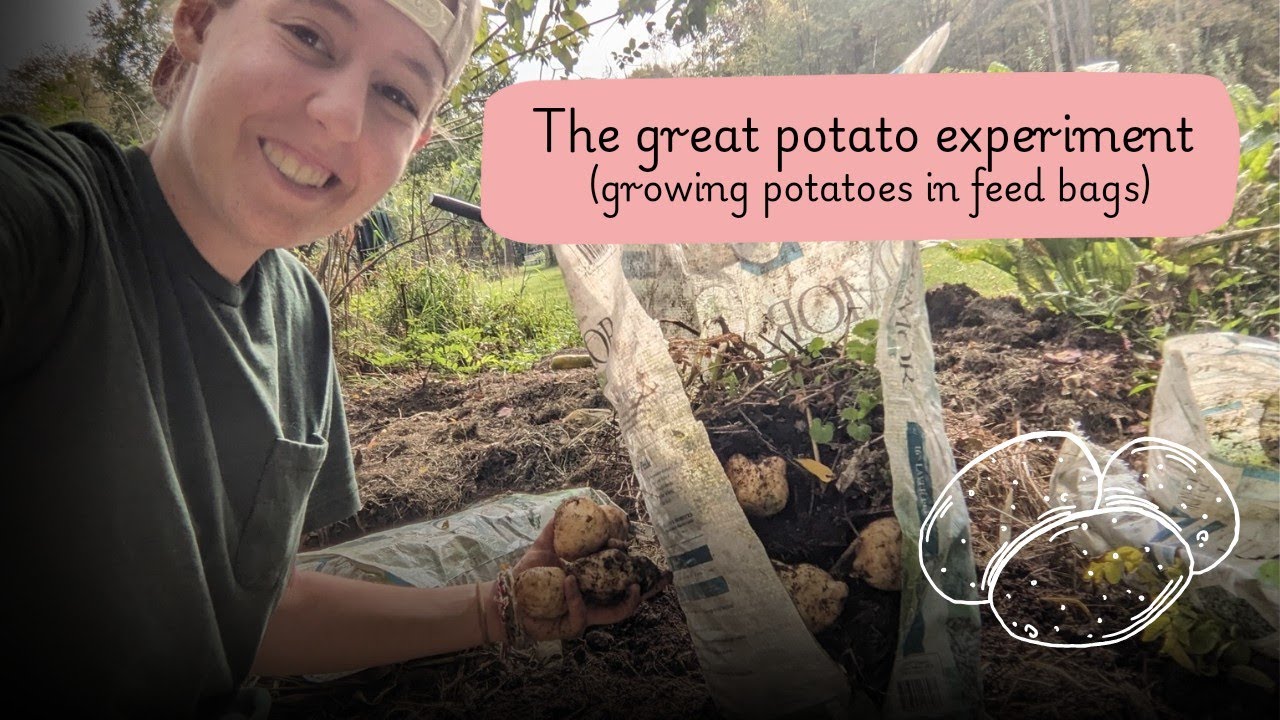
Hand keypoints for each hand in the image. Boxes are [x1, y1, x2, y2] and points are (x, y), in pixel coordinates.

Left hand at [512, 517, 671, 641]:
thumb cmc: (528, 576)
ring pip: (616, 615)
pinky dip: (576, 597)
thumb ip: (555, 529)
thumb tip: (566, 505)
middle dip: (651, 590)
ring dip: (628, 602)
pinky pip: (581, 614)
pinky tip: (570, 579)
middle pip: (629, 599)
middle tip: (666, 578)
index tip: (632, 546)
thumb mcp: (543, 547)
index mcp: (592, 581)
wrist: (508, 597)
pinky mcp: (572, 627)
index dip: (633, 565)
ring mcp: (585, 615)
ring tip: (635, 586)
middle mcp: (594, 599)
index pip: (620, 576)